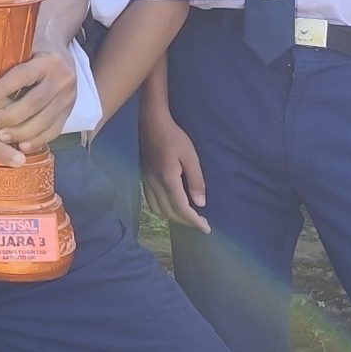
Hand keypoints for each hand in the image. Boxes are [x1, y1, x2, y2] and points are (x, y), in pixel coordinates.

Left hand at [0, 50, 79, 153]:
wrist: (61, 56)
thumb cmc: (30, 53)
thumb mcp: (20, 50)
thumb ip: (1, 59)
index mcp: (47, 60)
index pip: (23, 75)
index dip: (3, 88)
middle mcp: (62, 77)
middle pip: (35, 101)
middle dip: (11, 115)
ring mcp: (69, 96)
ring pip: (46, 119)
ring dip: (22, 132)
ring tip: (1, 138)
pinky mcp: (70, 112)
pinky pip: (54, 130)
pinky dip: (38, 140)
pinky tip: (22, 146)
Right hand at [139, 109, 210, 233]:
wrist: (150, 123)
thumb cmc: (173, 136)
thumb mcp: (190, 155)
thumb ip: (196, 180)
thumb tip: (201, 203)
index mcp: (168, 179)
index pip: (182, 208)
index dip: (194, 221)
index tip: (207, 228)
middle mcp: (155, 184)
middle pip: (170, 212)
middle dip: (186, 221)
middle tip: (201, 222)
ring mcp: (147, 182)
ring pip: (158, 210)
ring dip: (173, 217)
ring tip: (187, 216)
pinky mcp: (144, 178)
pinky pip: (151, 202)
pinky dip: (163, 210)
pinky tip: (171, 205)